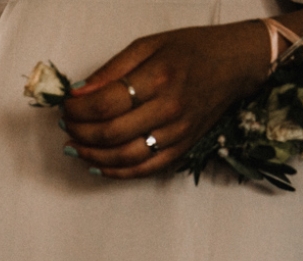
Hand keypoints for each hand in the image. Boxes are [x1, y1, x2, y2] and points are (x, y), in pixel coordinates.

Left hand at [61, 20, 269, 177]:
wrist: (236, 63)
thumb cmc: (190, 49)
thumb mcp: (147, 45)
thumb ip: (110, 70)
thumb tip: (78, 93)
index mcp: (158, 77)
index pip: (105, 104)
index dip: (77, 109)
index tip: (66, 106)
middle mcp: (169, 108)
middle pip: (111, 133)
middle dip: (79, 132)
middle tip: (67, 125)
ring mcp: (178, 132)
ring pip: (125, 156)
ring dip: (92, 155)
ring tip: (75, 146)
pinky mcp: (183, 148)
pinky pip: (146, 169)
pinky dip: (117, 172)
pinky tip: (98, 165)